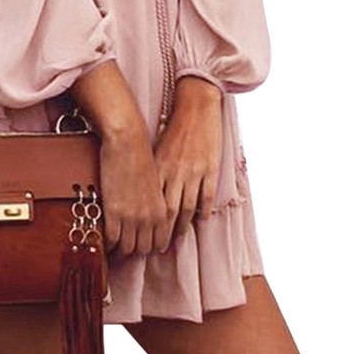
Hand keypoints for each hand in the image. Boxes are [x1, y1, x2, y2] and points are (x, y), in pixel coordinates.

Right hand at [98, 124, 168, 257]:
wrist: (127, 141)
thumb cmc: (140, 157)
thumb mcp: (154, 185)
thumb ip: (154, 205)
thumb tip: (146, 219)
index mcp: (162, 211)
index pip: (159, 245)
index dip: (148, 248)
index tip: (139, 246)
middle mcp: (149, 218)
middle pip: (143, 250)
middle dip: (133, 252)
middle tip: (122, 248)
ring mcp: (132, 217)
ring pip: (127, 249)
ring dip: (118, 252)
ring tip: (111, 249)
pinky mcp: (114, 212)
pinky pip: (111, 240)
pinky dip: (107, 245)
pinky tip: (102, 241)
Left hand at [153, 77, 223, 249]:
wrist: (195, 107)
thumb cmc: (173, 128)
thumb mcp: (158, 149)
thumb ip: (153, 170)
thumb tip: (144, 193)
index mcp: (159, 167)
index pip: (152, 202)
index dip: (148, 223)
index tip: (143, 235)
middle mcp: (175, 172)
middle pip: (168, 210)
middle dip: (163, 231)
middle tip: (159, 247)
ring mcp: (193, 171)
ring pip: (187, 207)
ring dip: (182, 226)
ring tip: (178, 238)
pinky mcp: (210, 168)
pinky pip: (206, 196)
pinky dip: (203, 211)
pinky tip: (200, 220)